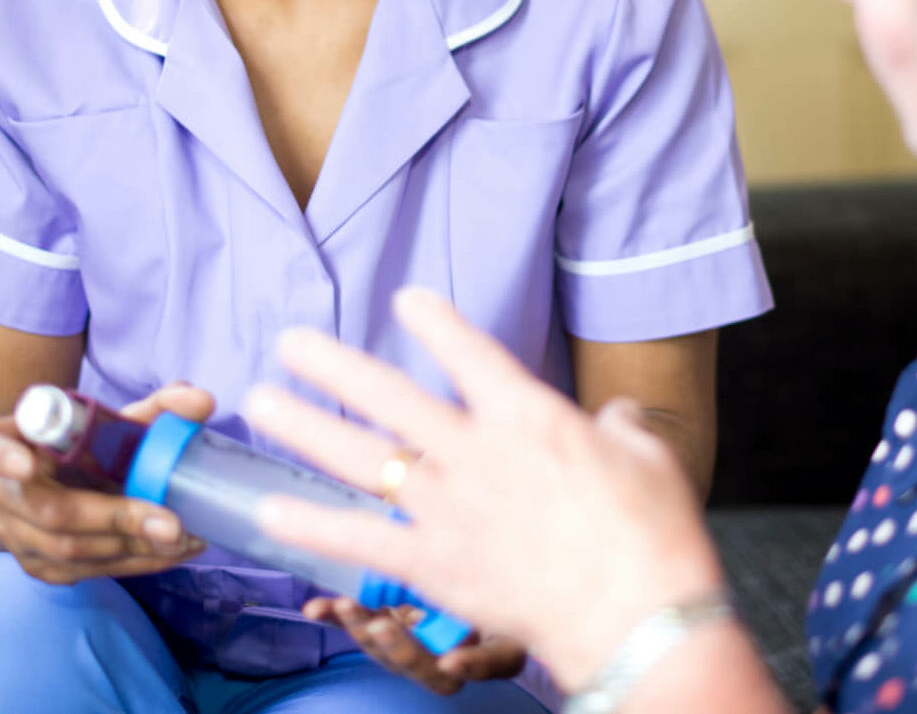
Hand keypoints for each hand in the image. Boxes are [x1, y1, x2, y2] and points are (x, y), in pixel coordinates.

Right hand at [0, 381, 214, 584]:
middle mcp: (1, 492)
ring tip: (186, 539)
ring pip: (69, 551)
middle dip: (114, 518)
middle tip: (171, 523)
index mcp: (1, 440)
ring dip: (132, 548)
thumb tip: (203, 401)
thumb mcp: (109, 418)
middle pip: (48, 512)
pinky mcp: (38, 566)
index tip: (28, 465)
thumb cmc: (78, 442)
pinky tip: (172, 554)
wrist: (46, 480)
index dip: (0, 456)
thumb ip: (156, 407)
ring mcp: (15, 534)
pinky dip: (133, 564)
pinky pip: (84, 573)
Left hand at [243, 290, 724, 689]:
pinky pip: (359, 539)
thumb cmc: (654, 534)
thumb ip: (621, 428)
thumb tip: (618, 417)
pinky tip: (267, 510)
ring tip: (262, 401)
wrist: (638, 613)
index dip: (435, 322)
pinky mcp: (434, 566)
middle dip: (333, 365)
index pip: (470, 352)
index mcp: (529, 415)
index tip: (407, 301)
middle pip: (388, 395)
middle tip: (290, 342)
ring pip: (359, 457)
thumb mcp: (648, 459)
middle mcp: (476, 451)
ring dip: (304, 427)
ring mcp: (448, 508)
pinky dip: (310, 523)